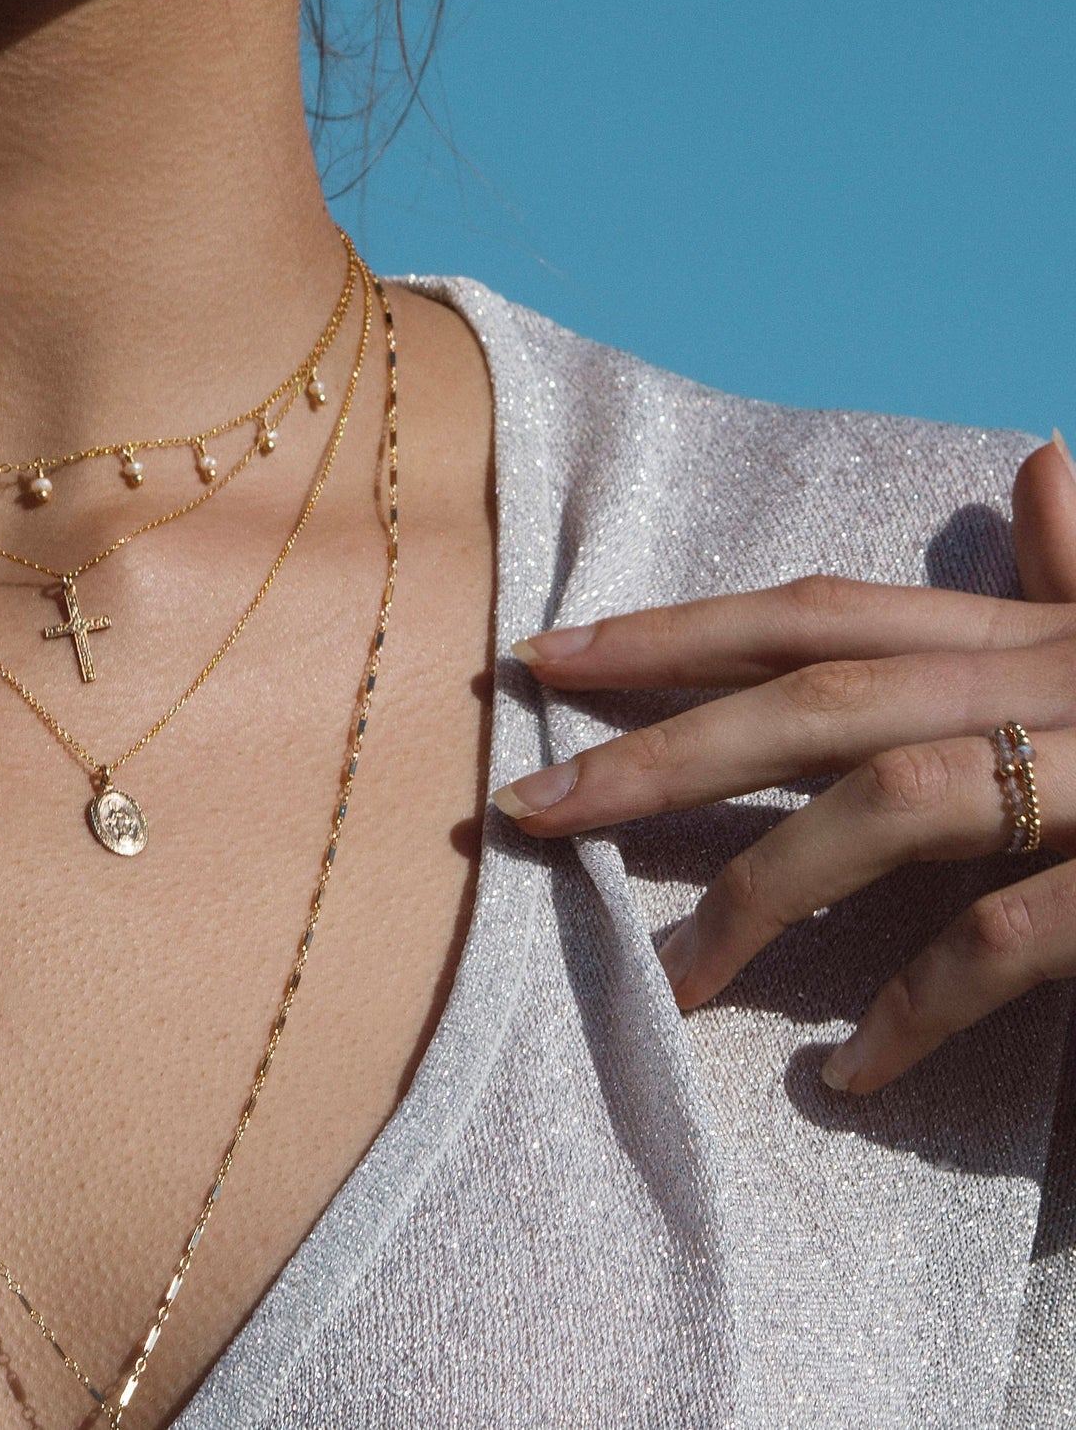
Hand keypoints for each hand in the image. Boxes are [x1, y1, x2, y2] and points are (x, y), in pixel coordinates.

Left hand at [496, 433, 1075, 1093]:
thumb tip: (1040, 469)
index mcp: (1038, 631)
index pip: (821, 610)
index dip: (677, 627)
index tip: (543, 655)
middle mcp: (1053, 680)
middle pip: (816, 696)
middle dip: (659, 746)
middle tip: (523, 812)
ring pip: (893, 809)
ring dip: (763, 896)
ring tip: (668, 983)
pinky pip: (1017, 944)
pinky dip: (923, 1011)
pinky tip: (850, 1077)